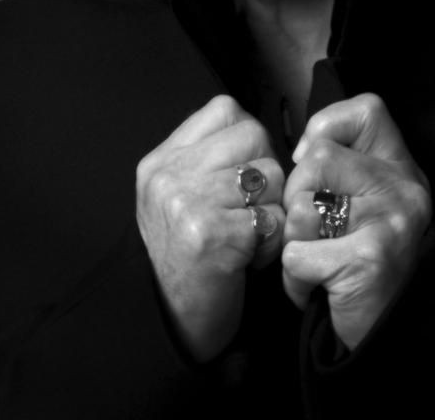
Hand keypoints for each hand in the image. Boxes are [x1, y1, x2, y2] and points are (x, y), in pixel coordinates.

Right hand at [136, 94, 284, 361]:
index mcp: (161, 159)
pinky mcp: (209, 234)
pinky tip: (249, 258)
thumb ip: (210, 158)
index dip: (250, 139)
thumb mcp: (181, 196)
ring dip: (272, 210)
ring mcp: (185, 201)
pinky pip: (272, 218)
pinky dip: (272, 242)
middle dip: (268, 174)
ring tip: (249, 236)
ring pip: (271, 176)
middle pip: (254, 137)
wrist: (170, 324)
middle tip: (251, 210)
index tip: (245, 175)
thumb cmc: (189, 257)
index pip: (225, 110)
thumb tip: (259, 133)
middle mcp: (168, 174)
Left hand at [282, 94, 430, 350]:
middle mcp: (405, 187)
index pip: (368, 109)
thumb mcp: (360, 198)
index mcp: (401, 166)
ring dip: (293, 243)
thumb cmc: (355, 258)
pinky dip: (295, 278)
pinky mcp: (368, 258)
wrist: (380, 335)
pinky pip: (298, 253)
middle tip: (314, 230)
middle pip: (318, 157)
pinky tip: (318, 288)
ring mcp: (390, 221)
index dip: (328, 125)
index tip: (312, 161)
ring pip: (301, 206)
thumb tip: (300, 147)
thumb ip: (339, 161)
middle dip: (297, 197)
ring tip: (318, 261)